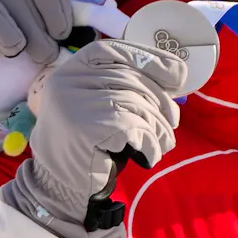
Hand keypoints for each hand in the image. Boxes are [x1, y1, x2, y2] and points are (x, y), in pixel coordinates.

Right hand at [0, 39, 186, 237]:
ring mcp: (75, 104)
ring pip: (137, 104)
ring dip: (158, 127)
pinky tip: (149, 155)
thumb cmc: (91, 143)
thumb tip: (178, 73)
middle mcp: (67, 82)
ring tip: (162, 142)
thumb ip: (127, 84)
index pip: (115, 50)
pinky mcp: (87, 129)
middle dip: (161, 101)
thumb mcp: (103, 104)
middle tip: (173, 121)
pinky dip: (150, 142)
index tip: (177, 74)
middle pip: (132, 79)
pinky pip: (135, 128)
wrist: (60, 187)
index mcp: (71, 71)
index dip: (150, 58)